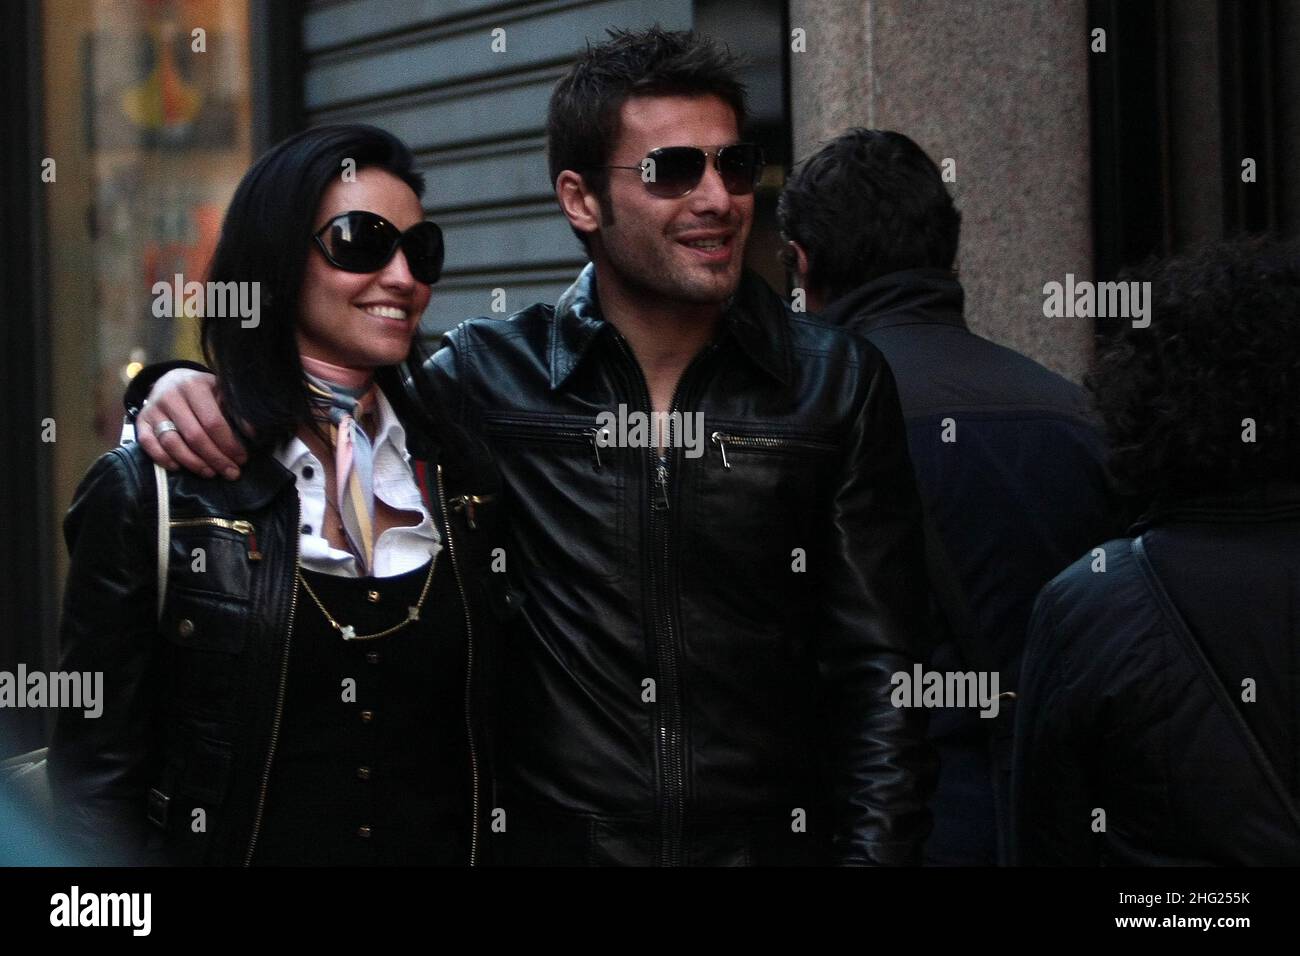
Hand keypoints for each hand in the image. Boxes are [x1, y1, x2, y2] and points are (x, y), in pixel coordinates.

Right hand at [135, 369, 249, 479]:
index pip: (213, 422)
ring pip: (172, 443)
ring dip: (193, 463)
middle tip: (231, 472)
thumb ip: (235, 410)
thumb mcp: (220, 391)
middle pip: (194, 436)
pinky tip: (179, 468)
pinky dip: (164, 459)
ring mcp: (153, 410)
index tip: (242, 459)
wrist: (170, 380)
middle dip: (216, 458)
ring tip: (211, 473)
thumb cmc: (202, 391)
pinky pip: (149, 445)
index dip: (229, 444)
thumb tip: (252, 434)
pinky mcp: (141, 421)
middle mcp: (171, 397)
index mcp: (194, 386)